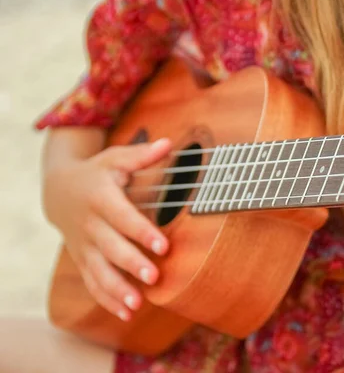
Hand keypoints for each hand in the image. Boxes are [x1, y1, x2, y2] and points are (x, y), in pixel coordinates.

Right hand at [43, 138, 171, 320]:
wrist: (59, 191)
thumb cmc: (97, 174)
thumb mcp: (115, 159)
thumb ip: (141, 155)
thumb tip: (168, 144)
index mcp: (100, 197)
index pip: (123, 217)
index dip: (142, 231)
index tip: (163, 245)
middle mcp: (90, 224)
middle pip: (110, 247)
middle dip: (132, 263)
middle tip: (154, 277)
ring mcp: (84, 245)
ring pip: (98, 271)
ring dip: (117, 289)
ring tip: (137, 306)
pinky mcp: (83, 259)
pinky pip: (92, 282)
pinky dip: (107, 300)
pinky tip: (126, 314)